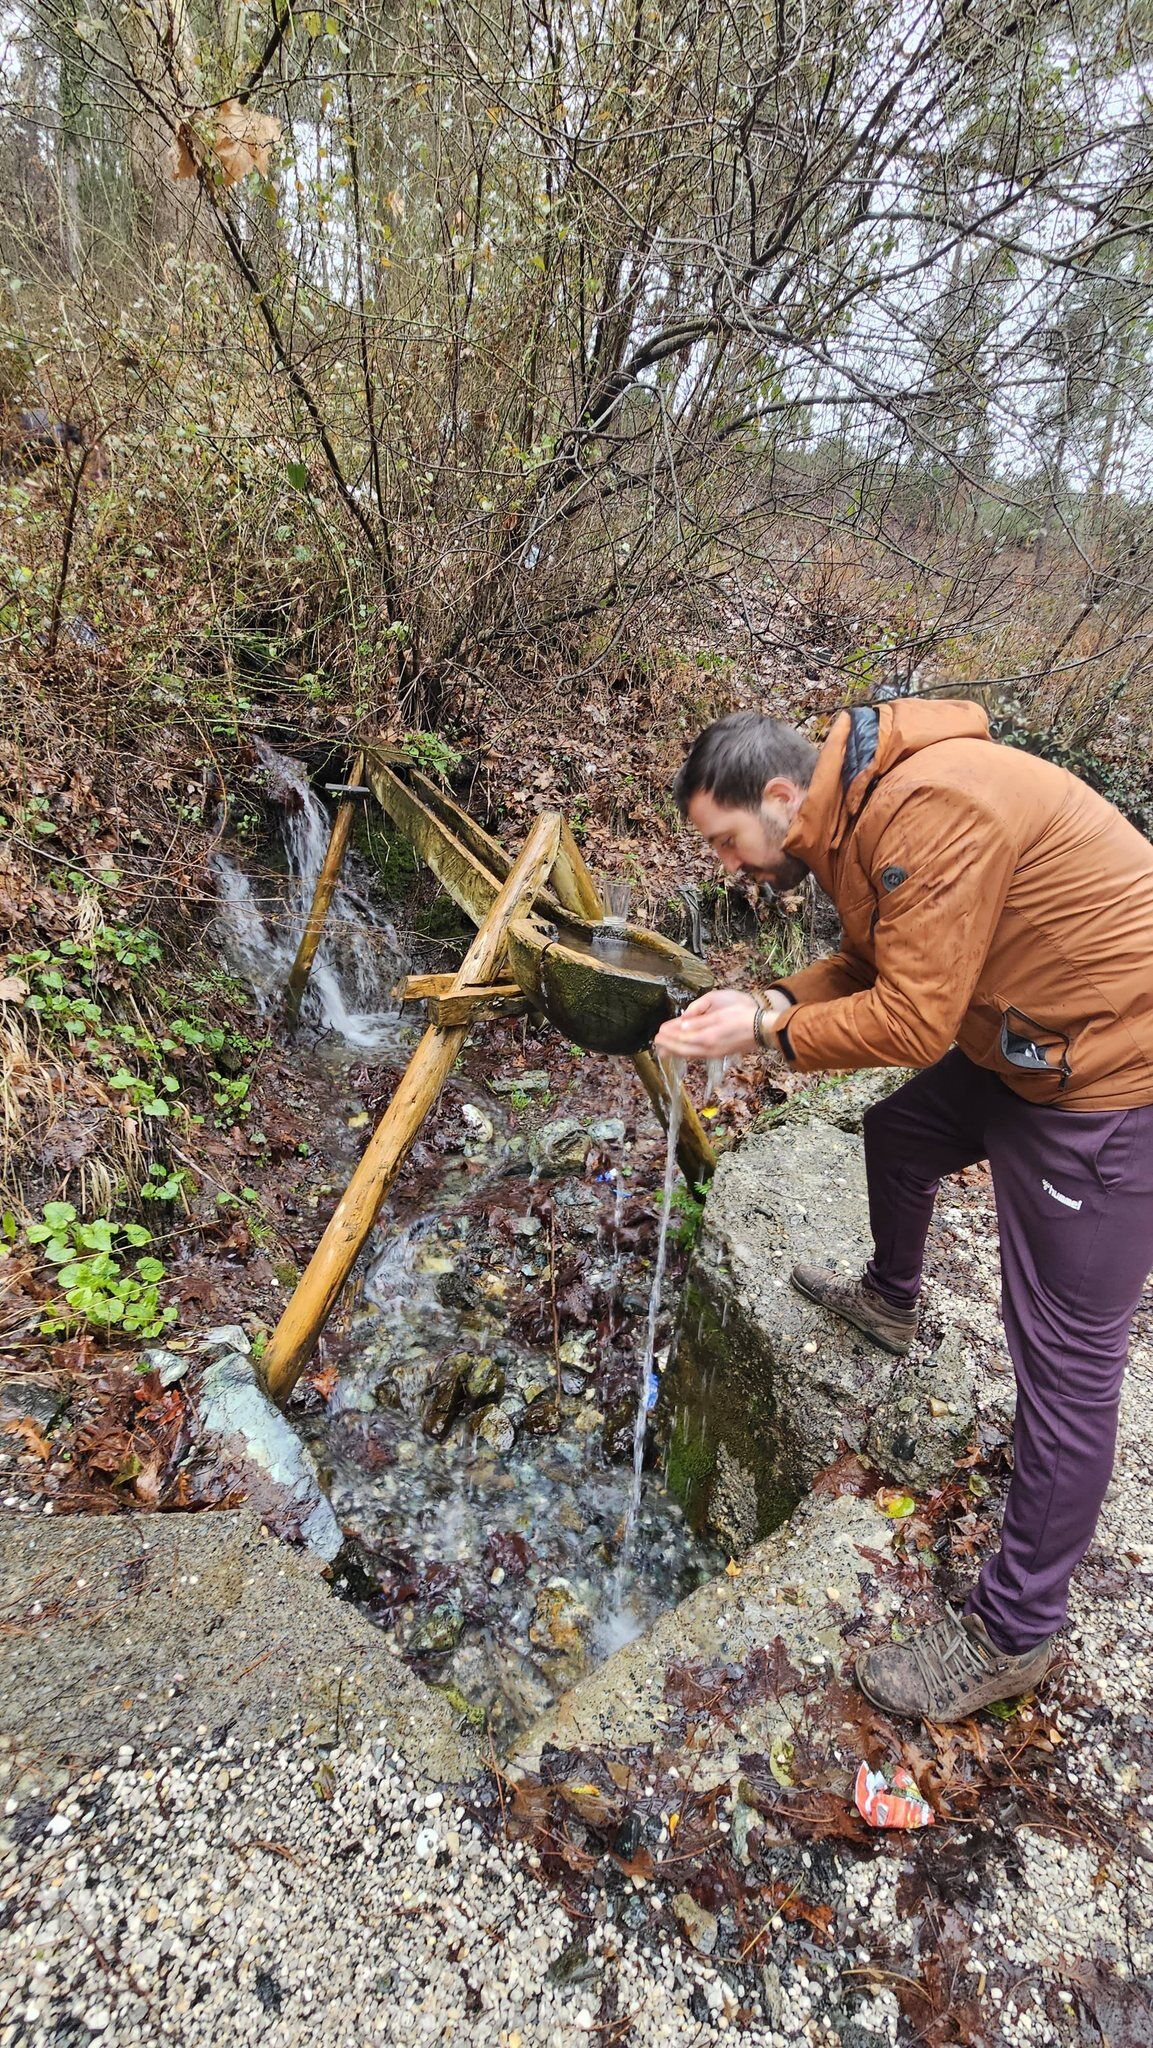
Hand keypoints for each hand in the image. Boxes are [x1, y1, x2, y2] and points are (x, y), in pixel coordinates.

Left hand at [654, 988, 774, 1060]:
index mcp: (708, 1036)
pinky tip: (684, 1052)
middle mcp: (709, 1048)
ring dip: (675, 1051)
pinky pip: (698, 1055)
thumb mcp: (719, 1012)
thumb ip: (699, 1020)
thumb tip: (682, 1025)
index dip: (669, 1034)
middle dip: (669, 1044)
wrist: (764, 1028)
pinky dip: (687, 1054)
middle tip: (656, 1041)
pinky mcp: (720, 1053)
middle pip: (683, 1049)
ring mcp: (715, 1053)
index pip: (682, 1037)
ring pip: (690, 1054)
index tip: (659, 1030)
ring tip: (663, 1050)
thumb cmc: (743, 1014)